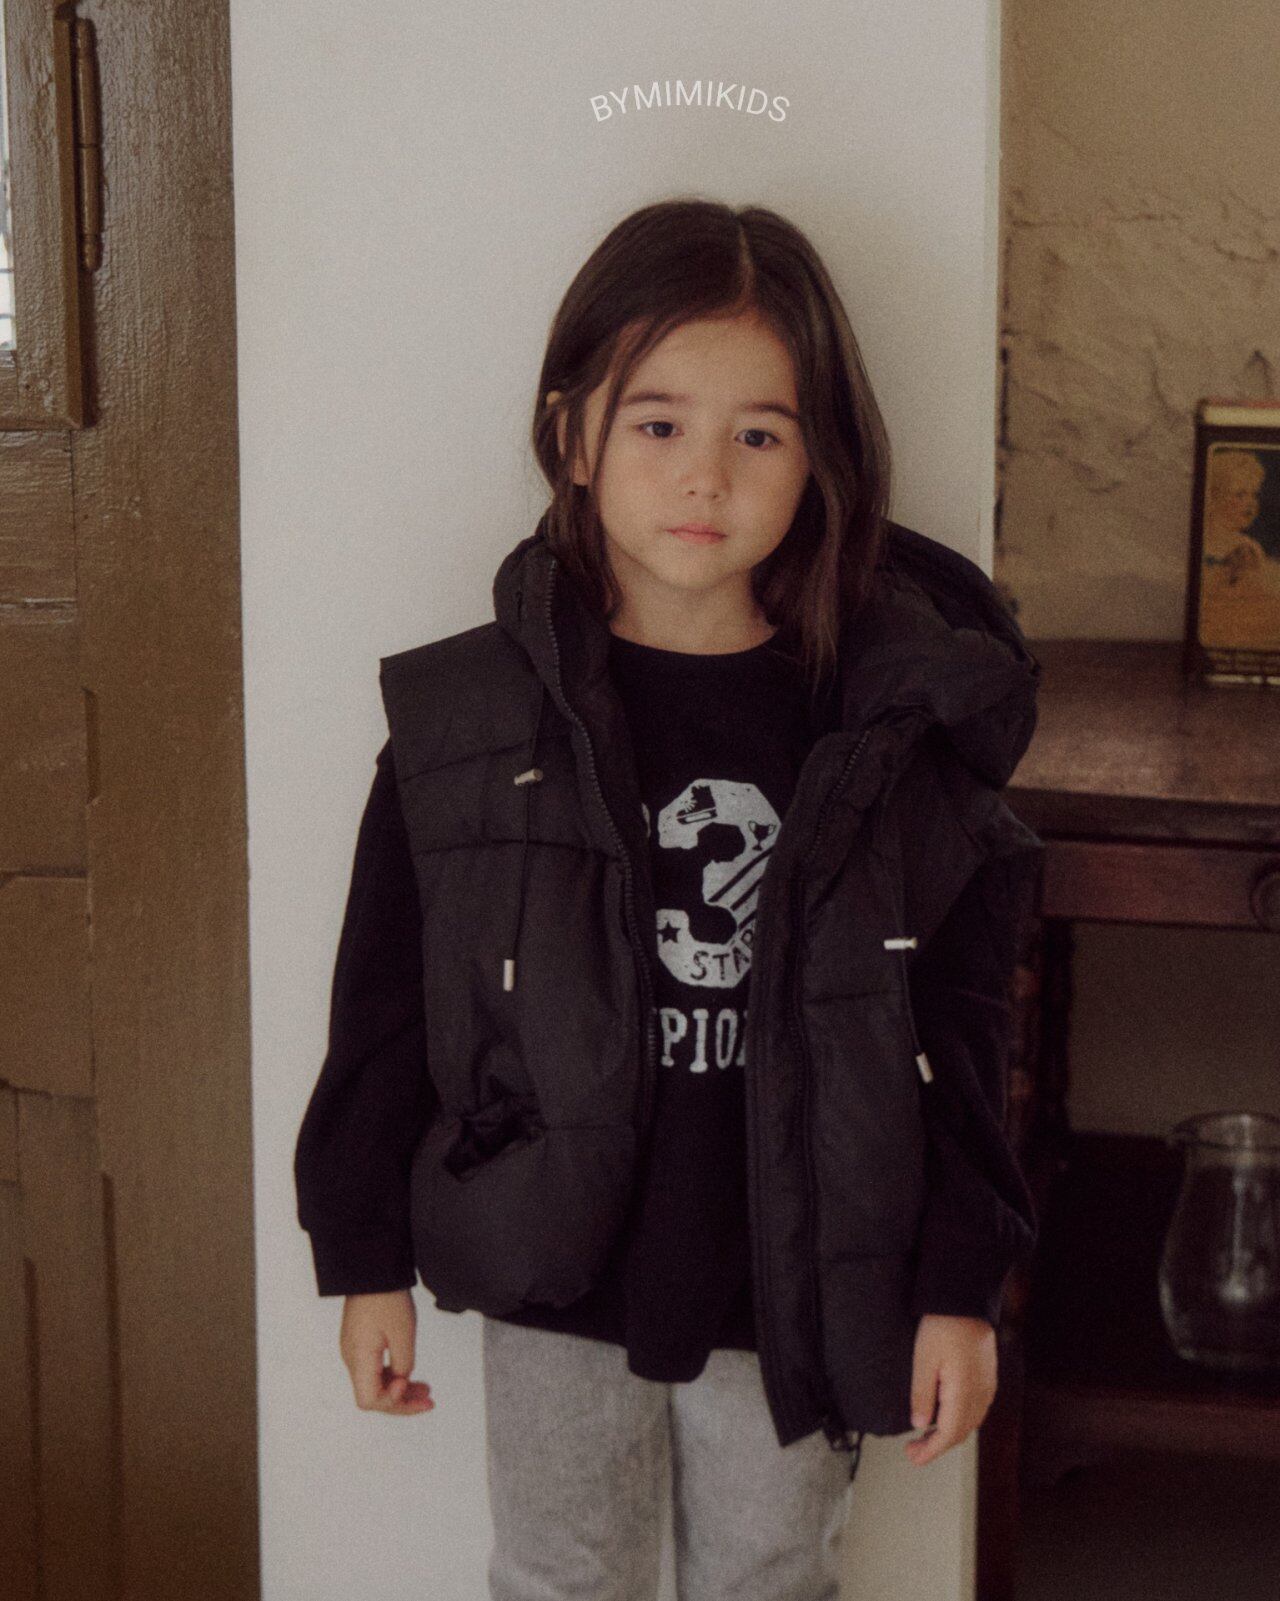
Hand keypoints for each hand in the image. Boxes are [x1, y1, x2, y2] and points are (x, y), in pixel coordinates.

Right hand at [339, 1290, 435, 1415]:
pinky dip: (393, 1375)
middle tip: (428, 1401)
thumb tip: (402, 1380)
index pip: (369, 1401)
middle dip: (402, 1401)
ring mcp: (355, 1350)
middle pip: (373, 1395)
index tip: (409, 1384)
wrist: (373, 1269)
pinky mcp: (360, 1342)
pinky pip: (375, 1368)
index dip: (392, 1401)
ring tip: (425, 1389)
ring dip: (400, 1389)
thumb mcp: (403, 1333)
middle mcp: (352, 1358)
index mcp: (358, 1358)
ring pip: (375, 1383)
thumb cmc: (387, 1297)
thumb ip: (404, 1364)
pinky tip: (409, 1374)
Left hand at [905, 1313, 995, 1465]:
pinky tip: (945, 1415)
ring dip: (948, 1434)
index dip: (930, 1451)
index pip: (949, 1434)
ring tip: (925, 1435)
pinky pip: (976, 1409)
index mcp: (964, 1394)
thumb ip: (921, 1395)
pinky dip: (959, 1420)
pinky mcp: (988, 1377)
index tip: (913, 1458)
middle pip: (961, 1433)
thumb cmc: (943, 1326)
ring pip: (970, 1422)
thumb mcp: (923, 1360)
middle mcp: (980, 1394)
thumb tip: (920, 1425)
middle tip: (913, 1450)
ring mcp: (987, 1386)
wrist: (966, 1300)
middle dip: (936, 1446)